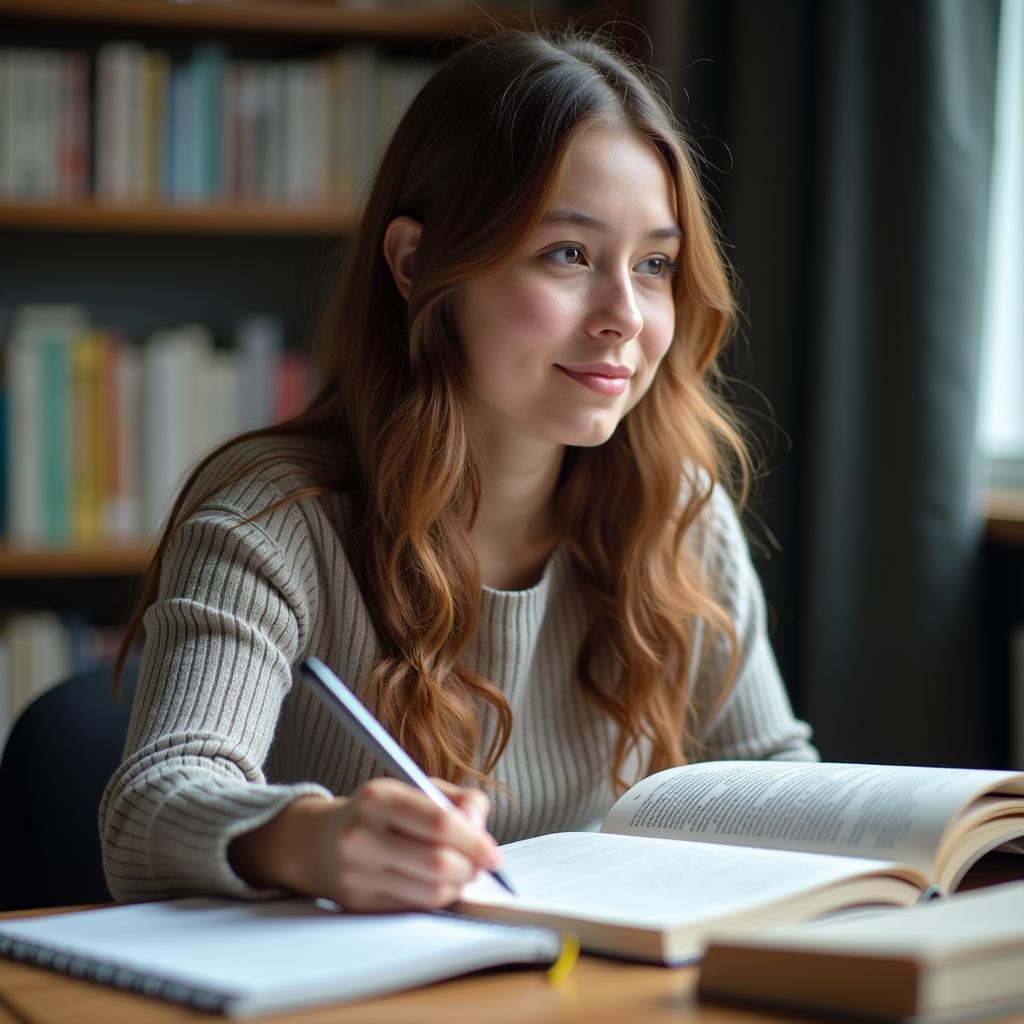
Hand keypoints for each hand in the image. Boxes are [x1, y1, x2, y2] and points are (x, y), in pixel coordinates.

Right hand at [231, 779, 503, 911]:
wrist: (321, 842)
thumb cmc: (382, 812)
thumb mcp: (418, 788)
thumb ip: (460, 800)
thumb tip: (481, 830)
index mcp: (378, 797)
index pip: (438, 822)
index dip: (474, 841)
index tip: (493, 854)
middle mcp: (362, 835)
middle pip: (438, 863)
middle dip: (470, 868)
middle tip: (479, 865)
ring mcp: (357, 873)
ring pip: (430, 893)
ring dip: (456, 887)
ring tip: (458, 872)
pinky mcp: (358, 904)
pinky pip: (414, 910)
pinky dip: (436, 900)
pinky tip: (435, 885)